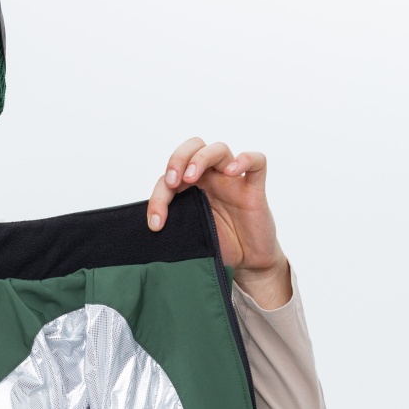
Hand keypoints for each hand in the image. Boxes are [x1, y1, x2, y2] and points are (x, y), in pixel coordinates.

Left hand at [146, 137, 291, 308]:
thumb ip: (174, 224)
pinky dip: (245, 159)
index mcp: (192, 187)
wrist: (248, 261)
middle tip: (172, 182)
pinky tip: (232, 171)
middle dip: (178, 158)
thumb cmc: (220, 244)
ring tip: (191, 177)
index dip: (158, 196)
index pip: (170, 176)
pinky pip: (257, 161)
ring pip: (219, 149)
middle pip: (194, 147)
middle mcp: (212, 178)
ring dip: (200, 158)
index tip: (156, 223)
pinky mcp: (255, 187)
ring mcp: (233, 180)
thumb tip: (151, 228)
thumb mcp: (190, 235)